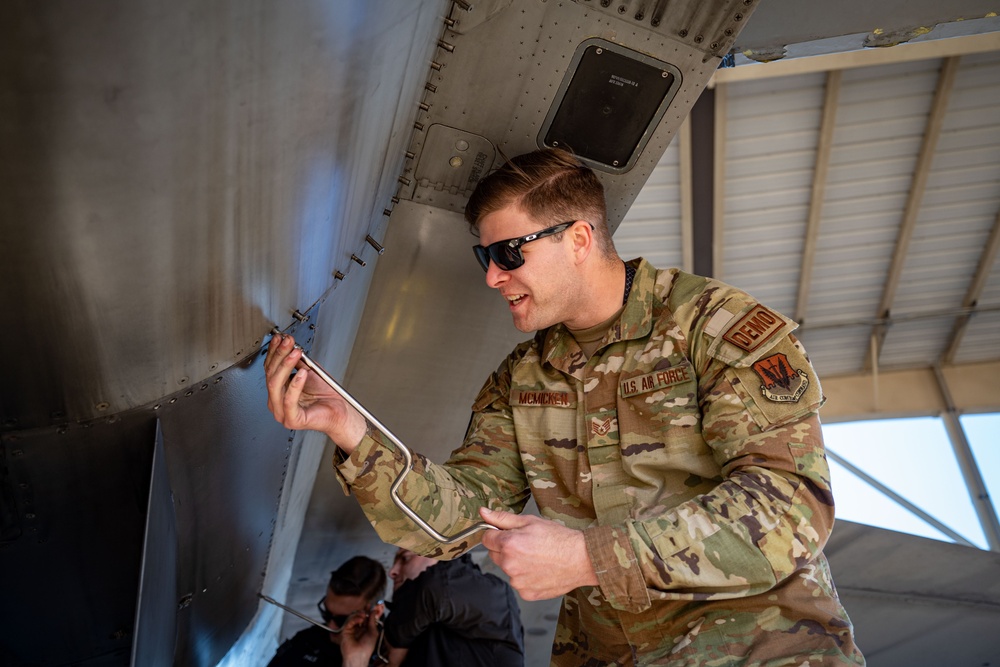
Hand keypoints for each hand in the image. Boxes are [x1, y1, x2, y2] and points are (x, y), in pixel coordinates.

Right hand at [264, 333, 366, 452]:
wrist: (340, 411)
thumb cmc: (325, 395)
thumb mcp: (309, 371)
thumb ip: (297, 362)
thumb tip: (290, 346)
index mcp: (278, 392)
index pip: (269, 369)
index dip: (274, 352)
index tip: (280, 338)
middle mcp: (276, 402)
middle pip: (271, 375)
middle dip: (280, 355)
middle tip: (288, 342)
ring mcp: (282, 412)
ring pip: (276, 385)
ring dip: (285, 366)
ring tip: (295, 353)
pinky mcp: (292, 419)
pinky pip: (289, 401)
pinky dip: (295, 385)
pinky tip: (302, 373)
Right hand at [339, 605, 383, 666]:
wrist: (358, 655)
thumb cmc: (367, 647)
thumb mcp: (374, 632)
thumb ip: (373, 621)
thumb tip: (373, 611)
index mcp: (367, 629)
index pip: (369, 618)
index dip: (372, 611)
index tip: (376, 605)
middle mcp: (360, 628)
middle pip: (362, 616)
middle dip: (366, 610)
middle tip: (369, 605)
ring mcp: (353, 628)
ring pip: (355, 617)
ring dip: (360, 614)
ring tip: (364, 614)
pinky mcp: (346, 630)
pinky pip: (350, 621)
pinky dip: (355, 618)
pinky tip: (360, 619)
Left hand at [479, 507, 597, 599]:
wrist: (581, 559)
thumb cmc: (558, 539)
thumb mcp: (530, 521)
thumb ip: (502, 518)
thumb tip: (483, 513)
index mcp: (508, 544)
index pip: (486, 539)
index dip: (496, 535)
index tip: (509, 534)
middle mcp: (509, 565)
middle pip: (495, 555)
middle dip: (506, 550)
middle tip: (527, 545)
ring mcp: (518, 582)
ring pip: (508, 570)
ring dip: (516, 565)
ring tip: (537, 558)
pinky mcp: (526, 593)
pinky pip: (519, 583)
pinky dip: (527, 578)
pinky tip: (541, 570)